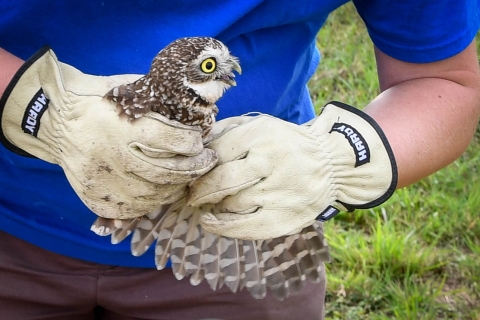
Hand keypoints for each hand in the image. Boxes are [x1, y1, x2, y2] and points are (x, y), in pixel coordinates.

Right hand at [0, 47, 216, 218]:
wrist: (52, 119)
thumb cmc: (95, 100)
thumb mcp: (125, 89)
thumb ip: (155, 102)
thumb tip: (193, 112)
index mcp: (119, 124)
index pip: (168, 140)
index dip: (190, 143)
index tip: (198, 141)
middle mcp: (110, 154)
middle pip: (165, 172)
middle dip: (195, 168)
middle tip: (207, 162)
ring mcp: (100, 179)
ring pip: (152, 194)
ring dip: (176, 187)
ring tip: (186, 177)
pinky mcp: (93, 195)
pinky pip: (131, 210)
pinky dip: (152, 203)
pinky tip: (161, 192)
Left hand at [187, 102, 396, 238]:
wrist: (331, 163)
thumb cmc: (285, 145)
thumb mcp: (260, 126)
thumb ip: (227, 131)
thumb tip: (195, 147)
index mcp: (263, 134)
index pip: (217, 152)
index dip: (200, 166)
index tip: (192, 173)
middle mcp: (272, 162)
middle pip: (221, 181)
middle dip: (200, 190)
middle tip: (191, 194)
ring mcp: (281, 192)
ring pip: (232, 204)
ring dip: (215, 205)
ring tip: (212, 203)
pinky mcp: (287, 217)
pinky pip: (246, 228)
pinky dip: (223, 228)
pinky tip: (211, 223)